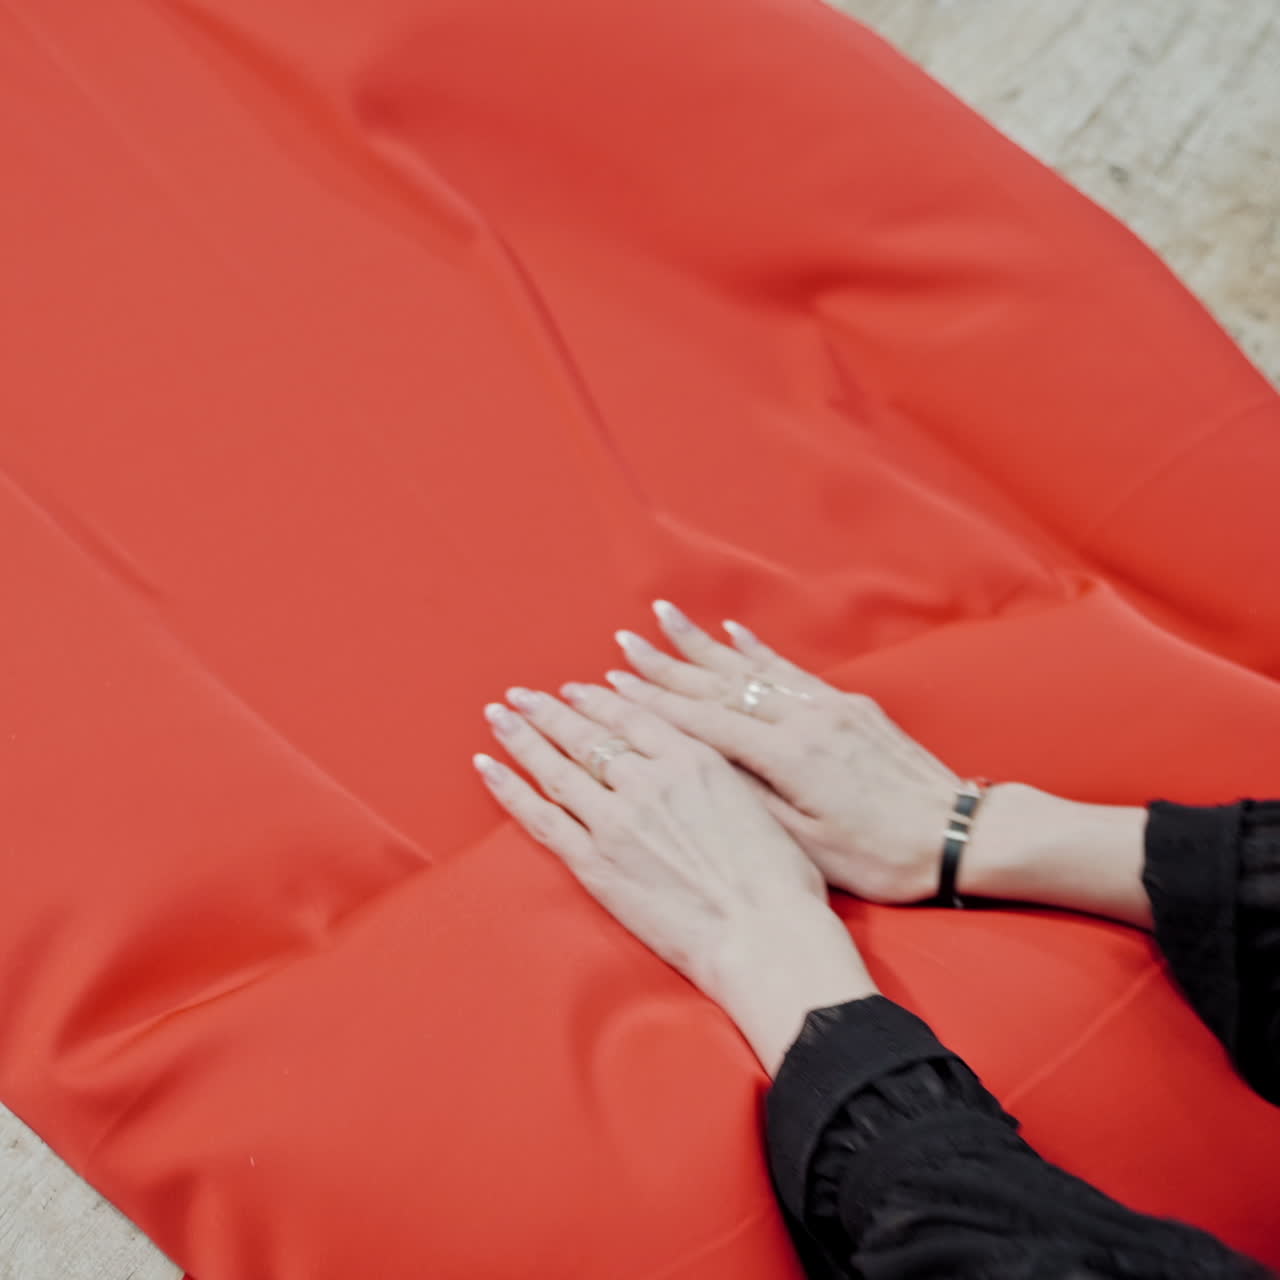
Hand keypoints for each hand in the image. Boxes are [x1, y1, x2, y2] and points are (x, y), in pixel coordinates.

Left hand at [474, 681, 875, 1072]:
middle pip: (586, 734)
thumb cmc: (780, 880)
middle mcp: (649, 780)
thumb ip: (714, 772)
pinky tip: (488, 766)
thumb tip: (690, 758)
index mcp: (694, 758)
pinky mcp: (596, 863)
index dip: (597, 700)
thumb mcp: (757, 800)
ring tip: (499, 715)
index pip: (631, 716)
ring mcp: (617, 820)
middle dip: (550, 710)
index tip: (575, 689)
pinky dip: (510, 788)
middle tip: (522, 695)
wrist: (765, 937)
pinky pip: (541, 817)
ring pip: (557, 767)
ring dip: (523, 737)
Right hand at [608, 602, 1153, 927]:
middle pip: (718, 685)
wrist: (958, 836)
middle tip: (620, 643)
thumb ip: (754, 801)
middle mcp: (801, 719)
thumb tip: (699, 766)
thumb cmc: (880, 857)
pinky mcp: (848, 705)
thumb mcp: (810, 846)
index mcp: (786, 756)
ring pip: (749, 669)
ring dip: (700, 646)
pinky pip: (790, 669)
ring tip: (663, 618)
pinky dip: (756, 650)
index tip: (611, 684)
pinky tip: (732, 631)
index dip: (652, 704)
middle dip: (664, 665)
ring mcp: (826, 706)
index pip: (703, 721)